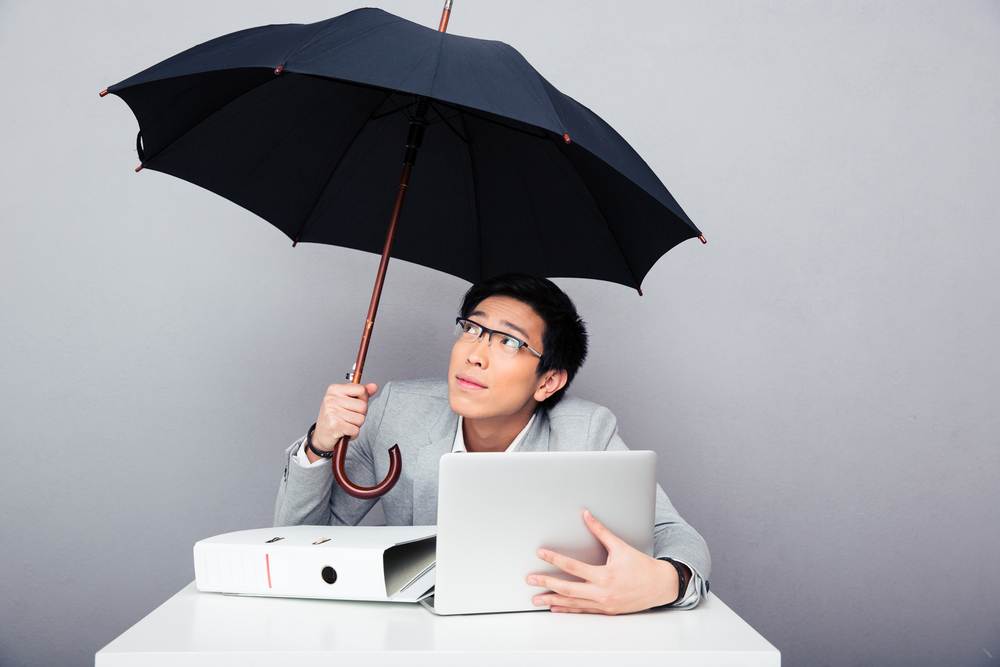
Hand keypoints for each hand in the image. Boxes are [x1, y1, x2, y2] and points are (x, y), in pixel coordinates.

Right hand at [307, 382, 377, 462]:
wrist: (321, 436)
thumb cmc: (334, 417)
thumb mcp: (346, 401)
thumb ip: (361, 393)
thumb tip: (374, 386)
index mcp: (334, 389)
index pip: (361, 389)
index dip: (364, 399)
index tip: (355, 404)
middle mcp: (331, 399)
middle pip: (363, 406)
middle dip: (360, 414)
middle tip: (349, 417)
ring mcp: (332, 412)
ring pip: (361, 419)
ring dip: (356, 425)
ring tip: (346, 424)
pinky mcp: (335, 425)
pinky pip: (356, 430)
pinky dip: (353, 434)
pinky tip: (345, 432)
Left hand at [526, 510, 680, 614]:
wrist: (660, 586)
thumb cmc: (641, 566)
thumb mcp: (621, 547)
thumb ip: (601, 532)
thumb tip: (587, 516)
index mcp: (605, 575)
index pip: (573, 566)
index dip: (555, 559)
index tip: (541, 554)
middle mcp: (602, 592)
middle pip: (567, 588)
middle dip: (546, 584)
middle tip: (530, 580)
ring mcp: (603, 604)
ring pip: (572, 603)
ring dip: (552, 600)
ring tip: (535, 599)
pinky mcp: (606, 611)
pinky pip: (582, 611)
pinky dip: (567, 609)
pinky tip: (555, 607)